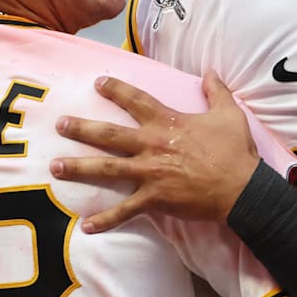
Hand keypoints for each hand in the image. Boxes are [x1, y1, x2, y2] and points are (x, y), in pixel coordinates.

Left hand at [51, 71, 260, 232]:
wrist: (241, 189)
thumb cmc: (234, 151)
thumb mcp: (229, 114)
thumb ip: (216, 90)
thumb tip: (210, 70)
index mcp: (167, 122)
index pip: (136, 101)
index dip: (116, 89)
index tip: (97, 83)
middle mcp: (152, 145)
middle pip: (109, 134)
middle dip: (82, 128)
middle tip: (60, 125)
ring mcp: (150, 173)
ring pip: (107, 169)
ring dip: (79, 167)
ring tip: (55, 167)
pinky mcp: (154, 199)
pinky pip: (125, 211)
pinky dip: (105, 219)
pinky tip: (85, 225)